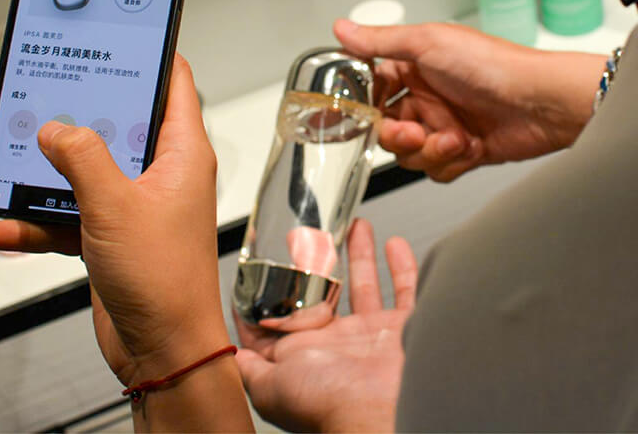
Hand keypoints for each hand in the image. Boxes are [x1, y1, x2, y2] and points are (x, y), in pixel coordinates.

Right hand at [0, 57, 227, 385]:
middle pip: (112, 124)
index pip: (173, 83)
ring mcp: (131, 203)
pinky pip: (64, 216)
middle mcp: (158, 171)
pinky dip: (31, 220)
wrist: (162, 349)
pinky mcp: (108, 234)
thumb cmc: (164, 279)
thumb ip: (84, 160)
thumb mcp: (117, 206)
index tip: (119, 37)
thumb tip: (57, 128)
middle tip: (34, 87)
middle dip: (69, 109)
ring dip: (36, 164)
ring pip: (79, 169)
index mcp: (180, 152)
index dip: (150, 56)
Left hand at [236, 219, 416, 432]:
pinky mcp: (401, 328)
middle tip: (311, 234)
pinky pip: (405, 291)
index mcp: (306, 354)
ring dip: (359, 254)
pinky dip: (403, 267)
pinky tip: (394, 246)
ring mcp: (371, 336)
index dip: (272, 290)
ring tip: (355, 226)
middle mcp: (338, 344)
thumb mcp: (271, 384)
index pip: (283, 319)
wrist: (380, 411)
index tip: (264, 261)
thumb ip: (251, 368)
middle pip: (323, 293)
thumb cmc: (329, 402)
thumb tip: (232, 355)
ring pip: (364, 285)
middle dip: (317, 262)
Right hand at [334, 19, 605, 181]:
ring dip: (429, 150)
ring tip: (453, 138)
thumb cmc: (493, 65)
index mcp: (414, 66)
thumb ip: (381, 41)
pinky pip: (435, 169)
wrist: (542, 102)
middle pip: (386, 128)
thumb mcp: (429, 43)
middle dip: (398, 135)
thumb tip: (342, 28)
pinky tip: (470, 147)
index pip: (373, 89)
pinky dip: (450, 163)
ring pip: (409, 154)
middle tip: (414, 131)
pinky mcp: (462, 151)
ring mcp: (443, 125)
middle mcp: (426, 96)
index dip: (364, 105)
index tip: (358, 115)